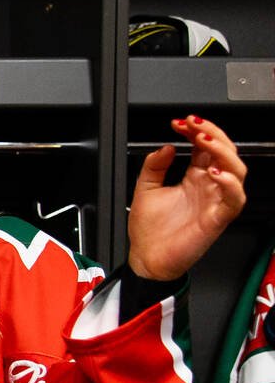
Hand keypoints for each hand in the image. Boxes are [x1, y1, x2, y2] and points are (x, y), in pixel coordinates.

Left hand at [127, 115, 247, 281]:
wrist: (146, 260)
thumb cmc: (150, 231)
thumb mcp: (145, 190)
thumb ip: (153, 166)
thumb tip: (166, 146)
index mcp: (194, 178)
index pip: (206, 147)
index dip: (197, 130)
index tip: (180, 123)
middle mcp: (209, 187)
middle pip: (226, 152)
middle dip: (213, 133)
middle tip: (194, 125)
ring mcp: (215, 201)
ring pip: (237, 170)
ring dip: (223, 152)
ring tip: (204, 141)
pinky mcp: (217, 218)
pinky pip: (235, 198)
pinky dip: (229, 183)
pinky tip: (214, 172)